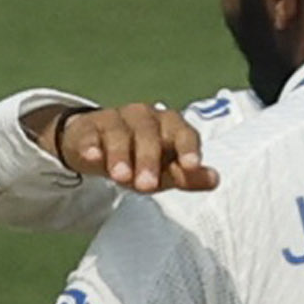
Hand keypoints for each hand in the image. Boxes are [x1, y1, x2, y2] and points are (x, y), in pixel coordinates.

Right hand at [49, 102, 218, 193]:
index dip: (188, 149)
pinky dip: (91, 146)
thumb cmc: (142, 161)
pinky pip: (90, 135)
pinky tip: (92, 157)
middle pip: (149, 134)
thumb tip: (215, 179)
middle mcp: (145, 117)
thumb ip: (188, 176)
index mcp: (170, 126)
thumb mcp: (167, 172)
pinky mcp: (89, 128)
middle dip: (149, 160)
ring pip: (119, 133)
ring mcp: (115, 119)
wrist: (99, 149)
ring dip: (121, 155)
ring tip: (120, 177)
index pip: (184, 133)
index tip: (191, 166)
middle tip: (147, 186)